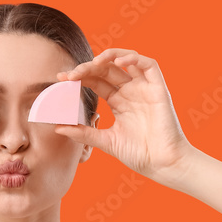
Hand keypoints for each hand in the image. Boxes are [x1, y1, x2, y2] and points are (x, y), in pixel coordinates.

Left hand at [52, 48, 194, 180]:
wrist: (163, 165)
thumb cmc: (139, 155)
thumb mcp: (106, 141)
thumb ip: (84, 133)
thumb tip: (58, 128)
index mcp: (119, 101)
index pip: (96, 81)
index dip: (80, 77)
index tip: (61, 79)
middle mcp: (131, 91)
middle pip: (107, 69)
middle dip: (88, 67)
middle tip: (71, 74)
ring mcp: (145, 88)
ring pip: (126, 60)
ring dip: (108, 56)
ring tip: (92, 63)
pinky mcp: (159, 89)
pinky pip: (149, 65)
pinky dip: (133, 58)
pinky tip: (118, 62)